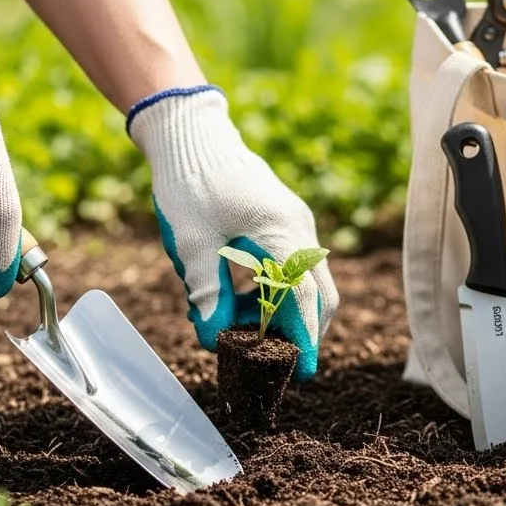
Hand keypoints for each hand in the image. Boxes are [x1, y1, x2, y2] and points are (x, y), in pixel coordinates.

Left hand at [128, 86, 338, 380]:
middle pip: (317, 291)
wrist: (188, 133)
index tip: (303, 372)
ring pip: (301, 280)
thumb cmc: (189, 182)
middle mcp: (298, 228)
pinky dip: (269, 289)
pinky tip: (233, 297)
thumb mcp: (191, 244)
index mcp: (282, 231)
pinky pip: (287, 264)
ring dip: (277, 309)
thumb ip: (206, 294)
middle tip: (274, 361)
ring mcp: (292, 223)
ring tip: (233, 324)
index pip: (306, 295)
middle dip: (299, 330)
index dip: (305, 337)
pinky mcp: (280, 221)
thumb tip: (215, 341)